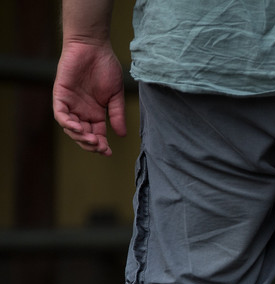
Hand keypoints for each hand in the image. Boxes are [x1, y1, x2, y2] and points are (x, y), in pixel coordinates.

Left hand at [52, 40, 126, 156]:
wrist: (93, 47)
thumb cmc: (105, 67)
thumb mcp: (115, 95)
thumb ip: (116, 114)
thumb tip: (121, 134)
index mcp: (94, 112)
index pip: (96, 134)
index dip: (101, 145)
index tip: (108, 152)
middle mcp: (81, 111)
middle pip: (82, 134)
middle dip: (90, 144)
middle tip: (100, 147)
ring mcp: (70, 103)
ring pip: (70, 127)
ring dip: (80, 136)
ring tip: (91, 139)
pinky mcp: (60, 95)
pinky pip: (60, 114)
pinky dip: (67, 123)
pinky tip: (78, 128)